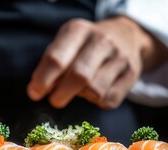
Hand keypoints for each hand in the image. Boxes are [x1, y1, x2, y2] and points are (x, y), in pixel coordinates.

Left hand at [27, 16, 167, 108]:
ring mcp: (120, 57)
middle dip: (61, 94)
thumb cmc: (85, 45)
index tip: (35, 93)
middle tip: (55, 100)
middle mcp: (101, 40)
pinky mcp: (132, 74)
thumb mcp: (66, 43)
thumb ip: (51, 63)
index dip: (43, 80)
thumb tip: (38, 89)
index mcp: (78, 30)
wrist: (125, 36)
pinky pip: (109, 100)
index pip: (56, 58)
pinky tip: (96, 92)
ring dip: (82, 96)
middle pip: (78, 76)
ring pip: (95, 90)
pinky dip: (98, 101)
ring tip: (80, 89)